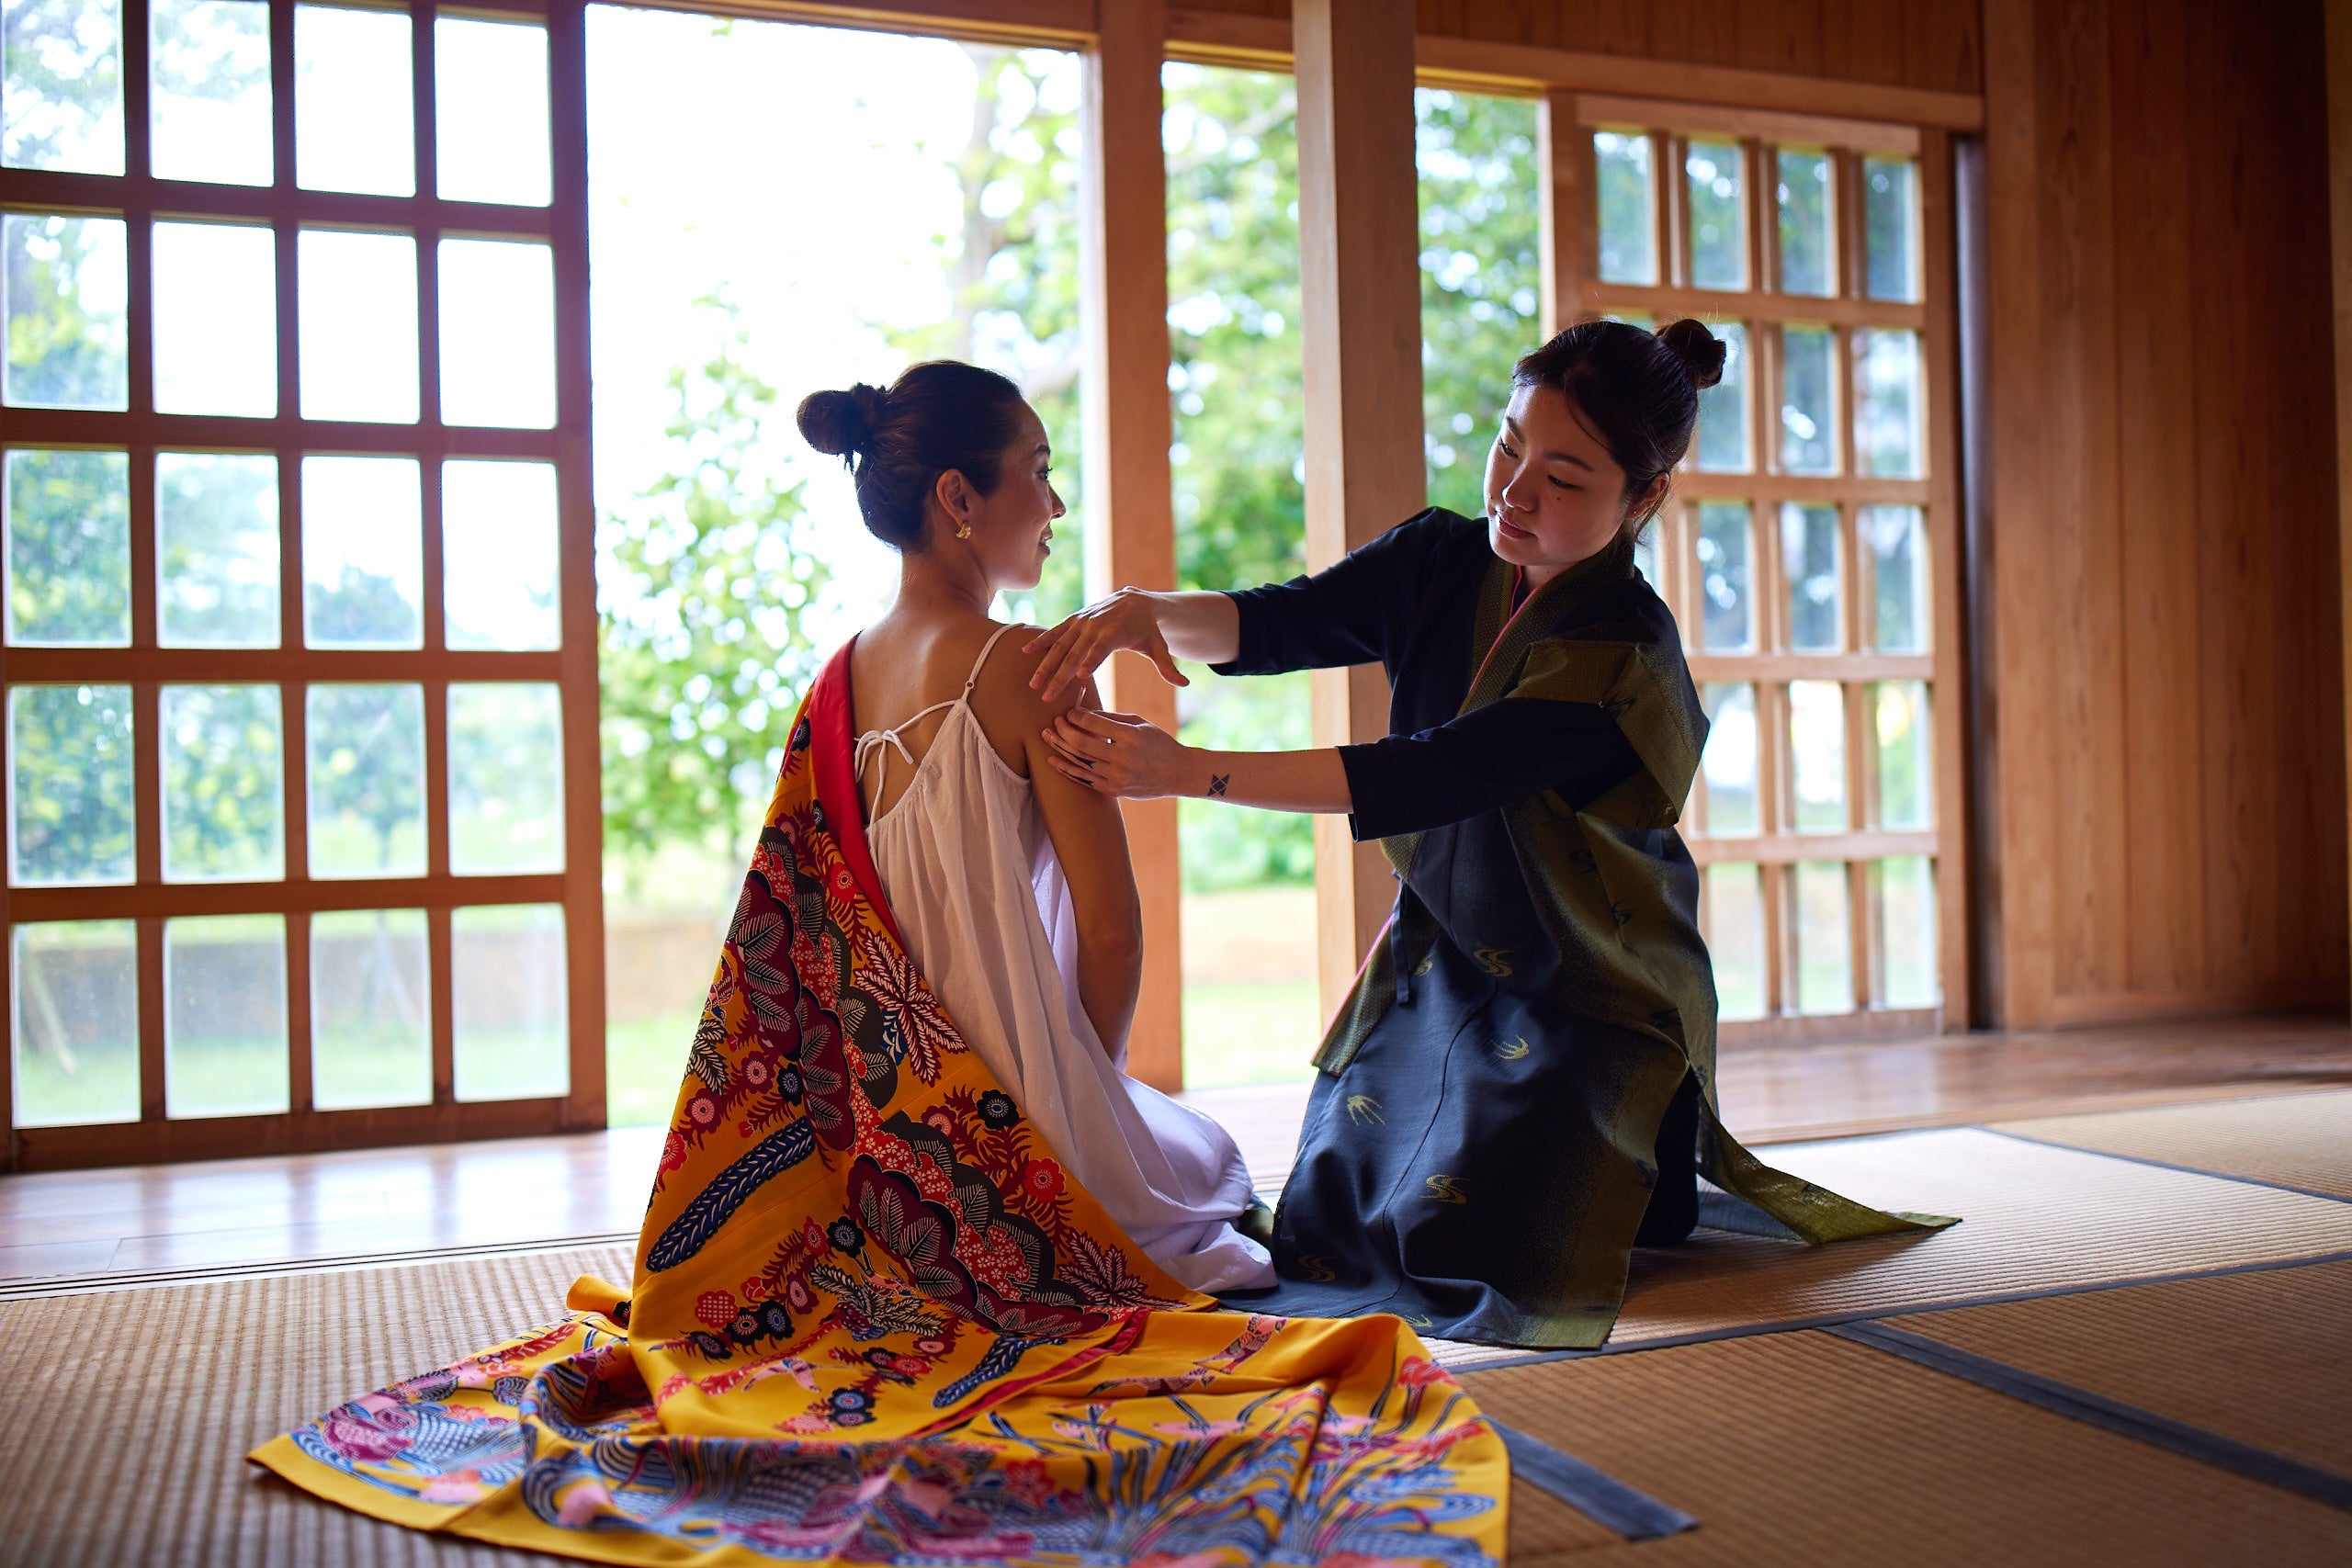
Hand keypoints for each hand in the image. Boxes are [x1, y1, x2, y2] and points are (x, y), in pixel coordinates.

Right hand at [1023, 588, 1188, 704]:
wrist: (1134, 599)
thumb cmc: (1147, 629)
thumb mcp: (1159, 646)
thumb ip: (1168, 667)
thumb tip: (1185, 684)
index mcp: (1115, 632)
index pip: (1101, 650)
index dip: (1091, 662)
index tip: (1080, 677)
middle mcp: (1095, 626)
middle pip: (1075, 653)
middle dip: (1060, 675)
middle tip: (1047, 696)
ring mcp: (1082, 622)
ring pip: (1060, 645)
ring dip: (1045, 665)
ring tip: (1033, 684)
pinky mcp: (1073, 620)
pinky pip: (1055, 632)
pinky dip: (1040, 641)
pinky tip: (1025, 654)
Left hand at [1042, 708, 1190, 798]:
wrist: (1177, 773)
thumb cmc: (1157, 743)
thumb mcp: (1139, 723)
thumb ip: (1111, 718)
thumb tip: (1081, 712)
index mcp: (1131, 737)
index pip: (1094, 723)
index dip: (1077, 716)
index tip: (1069, 712)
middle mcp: (1123, 758)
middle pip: (1082, 743)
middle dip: (1064, 731)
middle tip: (1054, 722)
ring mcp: (1117, 777)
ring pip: (1079, 762)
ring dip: (1059, 748)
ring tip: (1047, 736)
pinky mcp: (1113, 790)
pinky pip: (1084, 779)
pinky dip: (1067, 769)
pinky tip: (1053, 760)